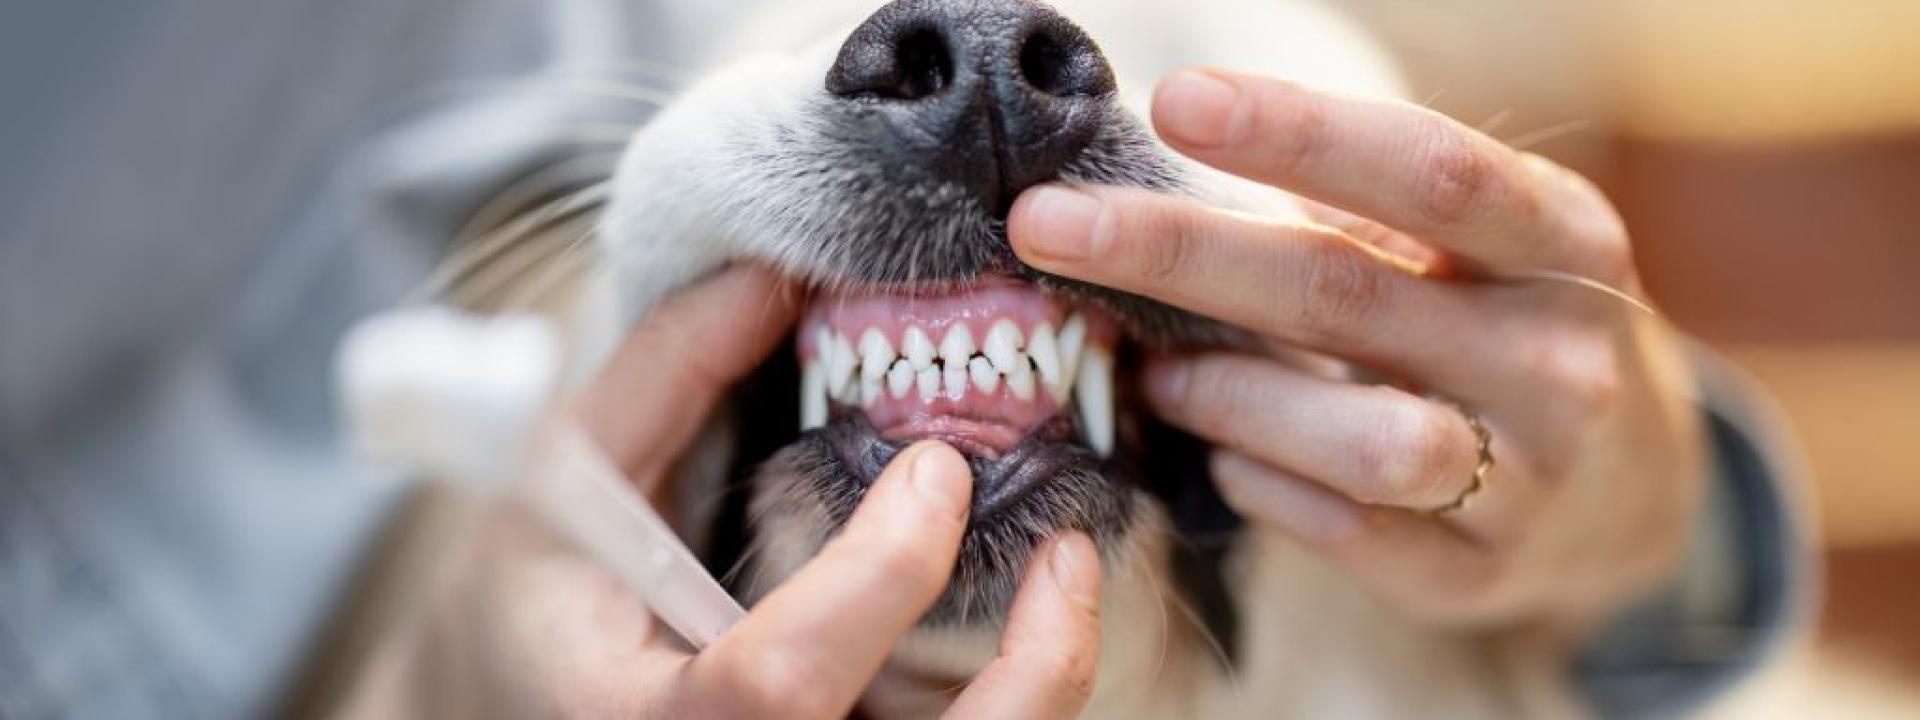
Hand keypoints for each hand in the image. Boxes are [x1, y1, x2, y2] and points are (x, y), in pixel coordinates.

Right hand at [341, 267, 1103, 718]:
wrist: (515, 706)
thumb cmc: (531, 603)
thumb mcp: (565, 483)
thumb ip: (666, 377)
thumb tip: (776, 272)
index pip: (774, 685)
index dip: (877, 578)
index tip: (935, 469)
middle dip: (1028, 672)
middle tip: (1066, 556)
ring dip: (1043, 693)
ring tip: (1071, 584)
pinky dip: (1012, 704)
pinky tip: (1038, 629)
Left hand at [1007, 69, 1706, 633]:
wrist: (1635, 491)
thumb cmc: (1512, 327)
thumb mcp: (1483, 248)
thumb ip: (1362, 210)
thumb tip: (1180, 157)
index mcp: (1565, 242)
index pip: (1429, 171)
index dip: (1299, 132)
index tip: (1174, 101)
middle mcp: (1560, 357)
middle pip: (1346, 295)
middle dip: (1178, 254)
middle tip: (1048, 226)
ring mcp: (1528, 479)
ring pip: (1355, 438)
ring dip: (1225, 396)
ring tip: (1158, 373)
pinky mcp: (1476, 573)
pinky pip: (1342, 530)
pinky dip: (1260, 483)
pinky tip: (1228, 454)